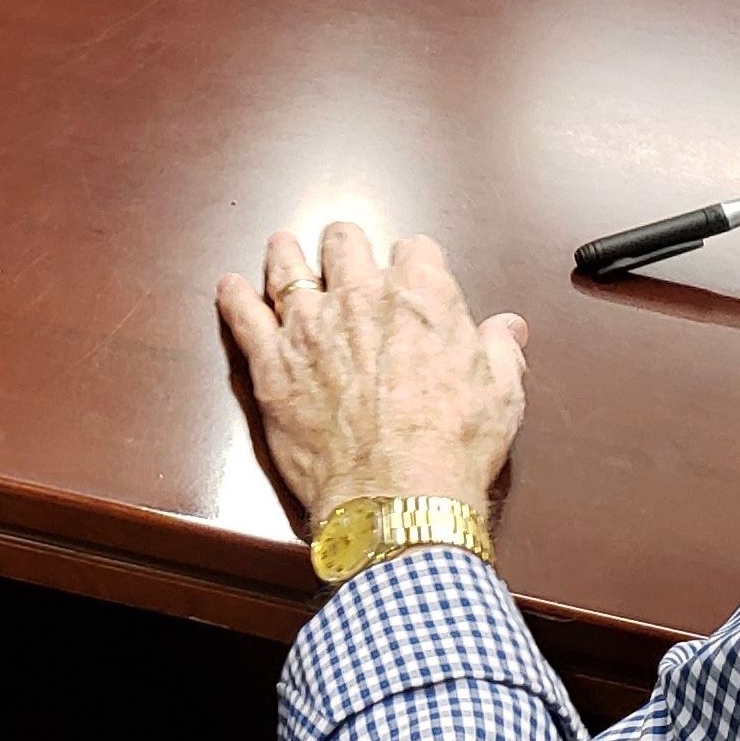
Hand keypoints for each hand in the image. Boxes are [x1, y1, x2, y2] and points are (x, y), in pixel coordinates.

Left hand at [216, 224, 528, 522]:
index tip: (412, 276)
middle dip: (347, 247)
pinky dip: (235, 298)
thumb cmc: (453, 446)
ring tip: (283, 248)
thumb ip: (499, 350)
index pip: (415, 251)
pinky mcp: (272, 365)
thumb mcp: (500, 394)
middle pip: (345, 244)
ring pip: (288, 268)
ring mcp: (309, 328)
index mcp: (420, 295)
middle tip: (344, 256)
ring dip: (287, 256)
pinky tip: (230, 288)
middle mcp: (360, 297)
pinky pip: (244, 317)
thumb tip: (509, 328)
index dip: (415, 264)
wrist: (397, 496)